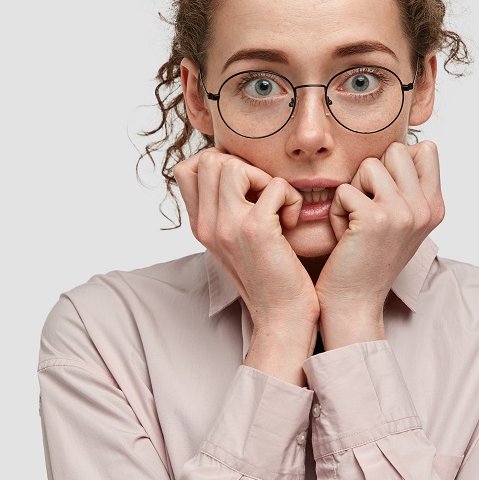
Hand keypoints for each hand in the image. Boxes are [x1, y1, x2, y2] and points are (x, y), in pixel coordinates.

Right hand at [173, 148, 318, 383]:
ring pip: (232, 165)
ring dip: (264, 178)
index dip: (220, 165)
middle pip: (208, 160)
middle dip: (243, 166)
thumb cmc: (269, 278)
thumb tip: (234, 172)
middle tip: (263, 196)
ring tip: (276, 206)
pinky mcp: (255, 231)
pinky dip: (291, 197)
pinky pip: (275, 185)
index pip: (187, 169)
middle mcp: (207, 225)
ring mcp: (228, 227)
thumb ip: (226, 211)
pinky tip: (291, 222)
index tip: (246, 188)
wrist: (282, 319)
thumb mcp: (235, 243)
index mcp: (200, 226)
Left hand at [315, 141, 444, 348]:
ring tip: (355, 222)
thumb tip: (409, 144)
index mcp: (436, 206)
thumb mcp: (402, 222)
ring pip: (369, 165)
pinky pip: (345, 189)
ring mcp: (404, 213)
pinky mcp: (376, 218)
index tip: (385, 196)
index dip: (396, 164)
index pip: (426, 149)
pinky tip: (344, 235)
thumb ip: (409, 187)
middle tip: (367, 209)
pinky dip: (336, 211)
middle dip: (372, 174)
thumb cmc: (369, 260)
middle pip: (396, 150)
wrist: (354, 302)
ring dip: (353, 191)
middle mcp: (426, 208)